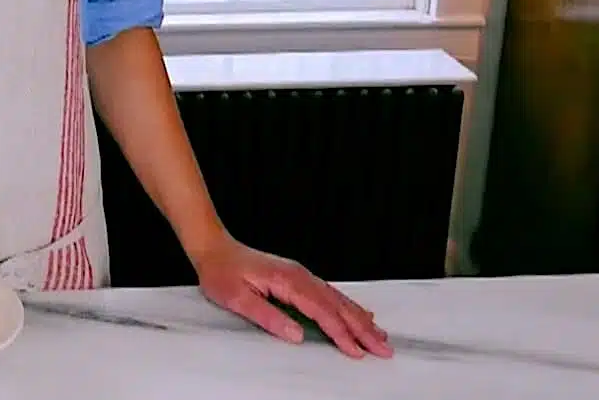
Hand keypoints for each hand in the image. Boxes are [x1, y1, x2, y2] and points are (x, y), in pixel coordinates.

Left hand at [192, 238, 391, 358]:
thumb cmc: (221, 272)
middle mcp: (299, 276)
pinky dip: (348, 306)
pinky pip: (330, 294)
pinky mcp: (298, 278)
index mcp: (287, 281)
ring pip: (338, 299)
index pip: (321, 312)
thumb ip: (268, 317)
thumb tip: (296, 335)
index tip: (357, 350)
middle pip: (337, 305)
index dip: (341, 333)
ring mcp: (301, 275)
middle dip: (363, 329)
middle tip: (384, 348)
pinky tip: (360, 313)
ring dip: (360, 319)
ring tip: (381, 335)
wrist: (214, 248)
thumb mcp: (237, 299)